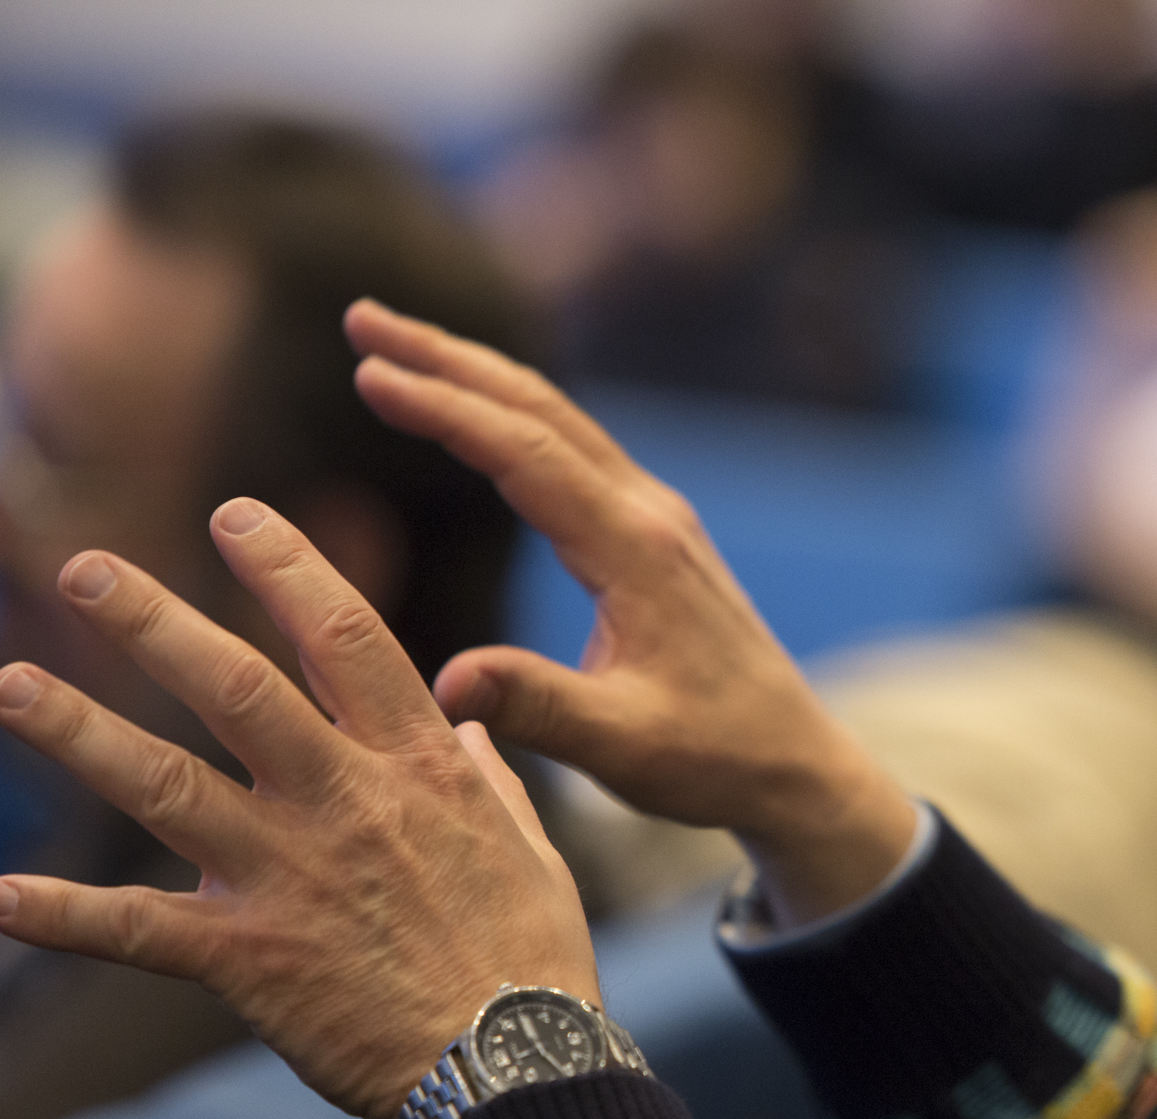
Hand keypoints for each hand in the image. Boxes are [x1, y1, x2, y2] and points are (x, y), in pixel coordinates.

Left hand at [0, 501, 600, 1118]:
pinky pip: (139, 931)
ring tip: (9, 686)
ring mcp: (292, 875)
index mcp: (419, 766)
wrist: (515, 1062)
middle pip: (236, 688)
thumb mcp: (531, 847)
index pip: (344, 637)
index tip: (235, 516)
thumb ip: (489, 780)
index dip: (287, 566)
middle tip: (82, 569)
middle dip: (154, 621)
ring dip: (81, 733)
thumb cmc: (533, 956)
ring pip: (167, 786)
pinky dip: (66, 914)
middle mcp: (347, 802)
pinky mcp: (251, 957)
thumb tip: (469, 730)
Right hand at [343, 299, 916, 922]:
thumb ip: (537, 708)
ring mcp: (659, 519)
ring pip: (558, 422)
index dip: (445, 408)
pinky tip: (480, 416)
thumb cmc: (714, 758)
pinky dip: (513, 419)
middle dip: (447, 361)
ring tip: (397, 348)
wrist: (796, 763)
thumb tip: (445, 681)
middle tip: (360, 318)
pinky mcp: (659, 536)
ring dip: (478, 379)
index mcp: (637, 550)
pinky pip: (575, 452)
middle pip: (539, 410)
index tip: (368, 371)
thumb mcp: (622, 744)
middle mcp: (651, 514)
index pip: (525, 453)